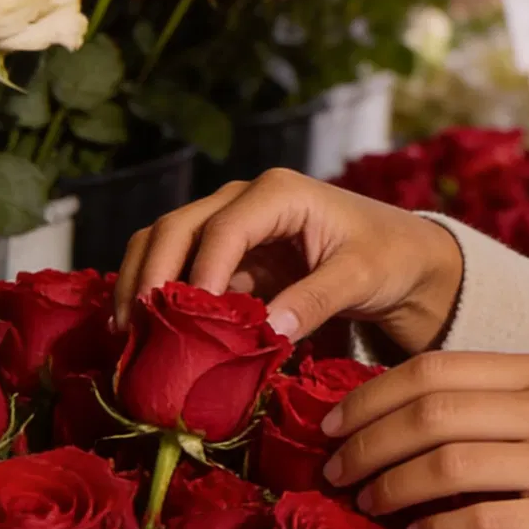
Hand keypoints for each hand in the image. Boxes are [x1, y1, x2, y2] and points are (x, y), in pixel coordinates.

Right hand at [115, 170, 463, 353]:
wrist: (403, 258)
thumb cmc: (388, 256)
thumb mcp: (361, 277)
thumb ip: (315, 300)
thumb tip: (265, 331)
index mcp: (278, 193)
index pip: (221, 229)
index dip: (196, 273)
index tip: (181, 320)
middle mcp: (245, 200)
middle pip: (175, 228)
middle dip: (147, 275)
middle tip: (132, 328)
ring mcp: (231, 226)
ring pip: (165, 244)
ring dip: (141, 283)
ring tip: (125, 333)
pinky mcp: (229, 258)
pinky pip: (182, 272)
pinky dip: (161, 298)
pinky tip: (147, 335)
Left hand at [321, 350, 528, 528]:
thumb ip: (513, 412)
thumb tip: (416, 424)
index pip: (437, 368)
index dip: (370, 395)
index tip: (332, 424)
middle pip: (429, 410)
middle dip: (364, 441)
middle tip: (330, 470)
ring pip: (443, 464)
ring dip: (387, 487)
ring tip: (363, 504)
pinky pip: (478, 520)